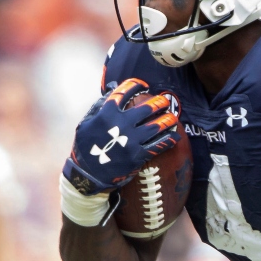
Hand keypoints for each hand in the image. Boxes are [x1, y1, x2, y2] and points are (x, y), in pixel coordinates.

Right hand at [63, 79, 181, 194]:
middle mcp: (121, 124)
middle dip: (158, 103)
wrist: (88, 175)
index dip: (135, 85)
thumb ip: (98, 107)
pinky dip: (168, 140)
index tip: (143, 85)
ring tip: (173, 117)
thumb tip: (111, 89)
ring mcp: (131, 140)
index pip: (123, 93)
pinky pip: (158, 145)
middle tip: (164, 102)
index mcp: (106, 114)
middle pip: (146, 109)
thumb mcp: (85, 124)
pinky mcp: (138, 155)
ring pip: (156, 126)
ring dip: (167, 120)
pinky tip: (175, 136)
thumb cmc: (85, 148)